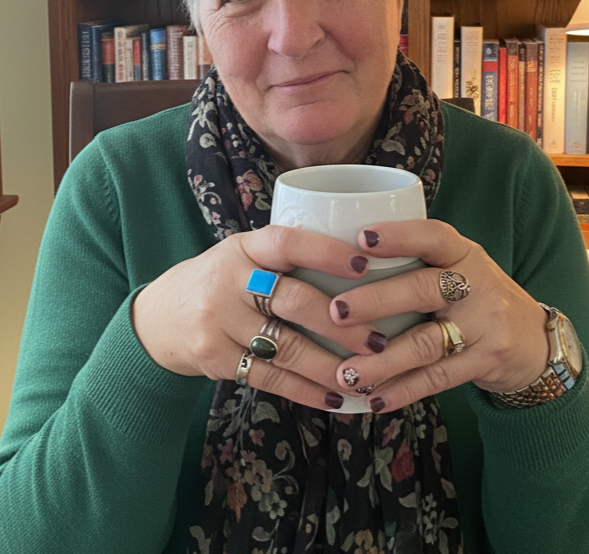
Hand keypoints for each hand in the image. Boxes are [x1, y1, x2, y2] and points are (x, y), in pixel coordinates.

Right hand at [131, 225, 387, 409]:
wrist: (158, 317)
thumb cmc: (217, 280)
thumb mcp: (242, 255)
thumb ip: (284, 259)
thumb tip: (361, 271)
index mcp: (243, 247)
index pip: (287, 243)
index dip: (327, 252)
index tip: (365, 266)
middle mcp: (228, 281)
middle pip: (293, 300)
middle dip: (342, 324)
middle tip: (379, 340)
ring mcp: (218, 322)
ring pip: (285, 347)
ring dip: (330, 366)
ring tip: (365, 377)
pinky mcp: (213, 358)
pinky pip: (269, 378)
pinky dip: (304, 391)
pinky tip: (333, 399)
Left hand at [329, 219, 549, 412]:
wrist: (534, 339)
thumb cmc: (476, 295)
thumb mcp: (458, 267)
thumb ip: (416, 261)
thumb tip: (341, 260)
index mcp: (462, 252)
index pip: (433, 236)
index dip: (399, 236)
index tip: (361, 238)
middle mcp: (476, 283)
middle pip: (422, 289)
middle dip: (377, 301)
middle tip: (336, 312)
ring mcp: (484, 324)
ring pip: (426, 342)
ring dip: (382, 361)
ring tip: (346, 374)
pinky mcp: (486, 361)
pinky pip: (438, 378)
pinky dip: (403, 390)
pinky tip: (374, 399)